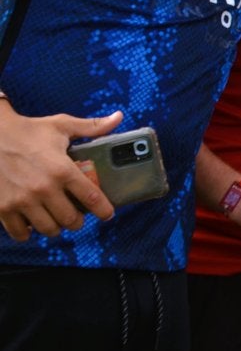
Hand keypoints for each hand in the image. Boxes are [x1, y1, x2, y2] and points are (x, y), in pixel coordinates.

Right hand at [0, 108, 121, 239]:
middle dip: (77, 220)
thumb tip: (118, 117)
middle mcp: (44, 188)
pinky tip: (31, 224)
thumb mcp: (62, 126)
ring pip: (48, 229)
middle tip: (76, 216)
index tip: (108, 214)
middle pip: (70, 219)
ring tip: (56, 220)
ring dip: (55, 227)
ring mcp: (22, 200)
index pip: (91, 198)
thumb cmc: (28, 130)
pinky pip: (20, 233)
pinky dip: (28, 232)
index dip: (103, 210)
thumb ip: (92, 127)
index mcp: (62, 169)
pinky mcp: (3, 207)